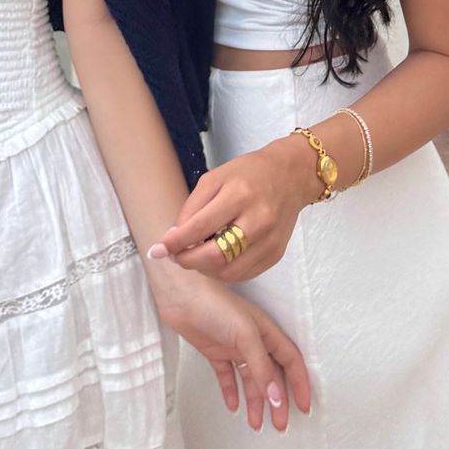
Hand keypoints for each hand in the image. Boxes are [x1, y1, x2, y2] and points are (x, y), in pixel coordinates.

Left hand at [147, 260, 310, 431]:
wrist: (181, 296)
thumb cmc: (215, 305)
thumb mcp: (246, 335)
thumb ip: (261, 368)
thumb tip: (276, 397)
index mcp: (267, 334)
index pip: (291, 363)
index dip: (299, 385)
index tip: (303, 408)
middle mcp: (253, 342)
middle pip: (272, 376)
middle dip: (277, 402)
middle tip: (279, 425)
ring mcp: (234, 347)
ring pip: (250, 381)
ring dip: (255, 402)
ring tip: (256, 424)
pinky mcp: (215, 352)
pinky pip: (227, 377)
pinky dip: (231, 392)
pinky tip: (233, 406)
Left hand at [151, 138, 319, 282]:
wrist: (290, 176)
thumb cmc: (248, 174)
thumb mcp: (215, 178)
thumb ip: (192, 207)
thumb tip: (174, 237)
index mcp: (239, 195)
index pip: (200, 227)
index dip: (176, 242)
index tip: (158, 249)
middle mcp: (258, 220)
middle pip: (215, 256)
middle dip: (188, 260)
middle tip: (175, 256)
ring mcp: (270, 241)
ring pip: (229, 271)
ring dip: (204, 269)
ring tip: (195, 256)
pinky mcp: (276, 254)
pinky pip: (243, 274)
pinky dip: (223, 271)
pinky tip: (214, 259)